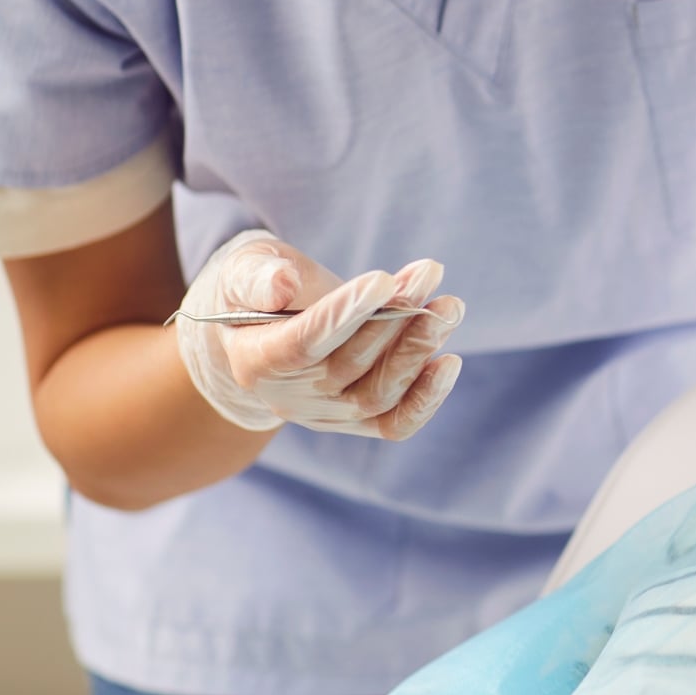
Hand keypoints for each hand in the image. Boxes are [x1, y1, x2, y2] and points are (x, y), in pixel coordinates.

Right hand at [176, 230, 465, 438]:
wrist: (272, 325)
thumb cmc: (260, 289)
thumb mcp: (246, 270)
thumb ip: (257, 277)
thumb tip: (283, 285)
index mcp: (257, 361)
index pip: (303, 344)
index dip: (345, 314)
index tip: (383, 280)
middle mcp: (292, 398)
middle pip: (350, 366)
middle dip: (396, 317)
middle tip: (428, 273)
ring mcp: (329, 414)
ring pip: (380, 393)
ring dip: (419, 348)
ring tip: (448, 305)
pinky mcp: (361, 420)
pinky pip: (396, 423)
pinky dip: (427, 398)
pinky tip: (449, 362)